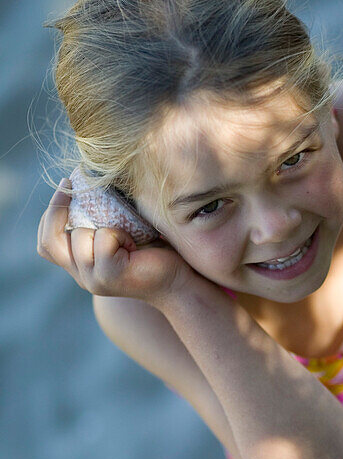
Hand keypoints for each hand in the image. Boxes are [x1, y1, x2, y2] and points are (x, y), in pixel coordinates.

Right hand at [37, 179, 198, 305]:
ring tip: (129, 235)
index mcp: (80, 267)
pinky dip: (119, 234)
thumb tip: (84, 179)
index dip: (50, 214)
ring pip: (80, 237)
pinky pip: (103, 240)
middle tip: (70, 185)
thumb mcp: (120, 232)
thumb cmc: (155, 251)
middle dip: (57, 209)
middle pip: (49, 242)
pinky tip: (136, 243)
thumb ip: (99, 219)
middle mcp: (82, 277)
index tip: (66, 186)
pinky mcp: (110, 277)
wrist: (181, 280)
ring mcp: (93, 280)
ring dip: (104, 226)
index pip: (46, 244)